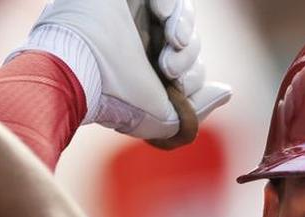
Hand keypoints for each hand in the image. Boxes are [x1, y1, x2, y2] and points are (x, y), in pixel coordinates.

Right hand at [17, 0, 230, 141]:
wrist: (79, 70)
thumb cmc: (117, 99)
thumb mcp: (166, 117)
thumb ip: (198, 107)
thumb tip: (226, 91)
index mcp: (150, 70)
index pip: (189, 62)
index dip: (192, 72)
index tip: (177, 84)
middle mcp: (142, 41)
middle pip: (188, 37)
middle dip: (188, 54)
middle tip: (169, 68)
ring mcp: (134, 14)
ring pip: (181, 10)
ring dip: (183, 26)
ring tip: (173, 41)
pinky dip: (169, 0)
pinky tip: (160, 12)